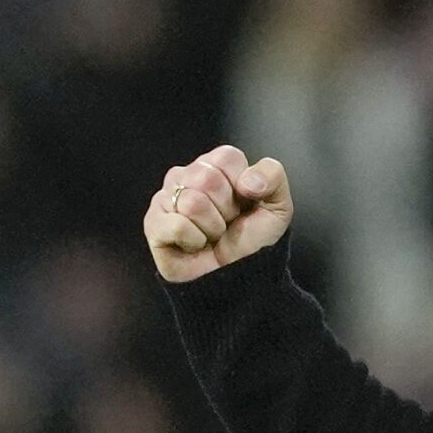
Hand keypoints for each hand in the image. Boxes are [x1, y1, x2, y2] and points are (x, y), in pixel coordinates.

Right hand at [143, 144, 292, 282]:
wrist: (241, 276)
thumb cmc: (254, 239)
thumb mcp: (278, 205)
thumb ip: (273, 176)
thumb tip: (247, 180)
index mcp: (214, 166)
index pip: (226, 157)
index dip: (243, 185)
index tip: (244, 203)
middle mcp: (186, 176)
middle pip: (207, 178)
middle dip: (227, 208)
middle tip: (227, 223)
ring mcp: (166, 199)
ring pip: (193, 202)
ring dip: (212, 227)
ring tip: (212, 235)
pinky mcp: (153, 224)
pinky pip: (177, 225)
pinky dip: (194, 240)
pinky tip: (195, 245)